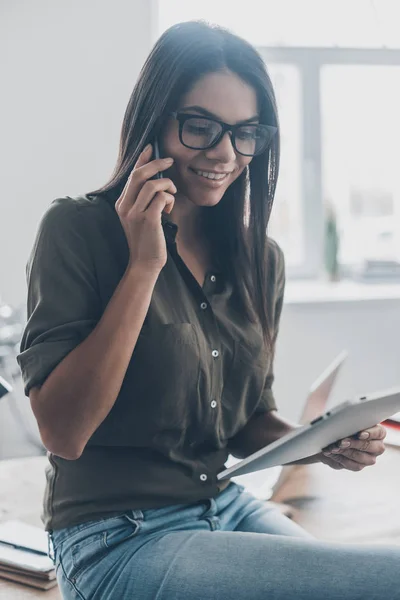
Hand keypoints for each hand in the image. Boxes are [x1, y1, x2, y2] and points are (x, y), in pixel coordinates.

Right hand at [115, 144, 176, 273]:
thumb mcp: (140, 216)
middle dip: (157, 164)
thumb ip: (143, 200)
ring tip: (172, 196)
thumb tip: (156, 179)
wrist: (144, 262)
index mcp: (122, 203)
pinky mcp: (149, 219)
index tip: (151, 147)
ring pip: (154, 184)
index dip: (142, 159)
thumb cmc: (147, 239)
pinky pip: (162, 197)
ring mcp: (136, 213)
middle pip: (139, 174)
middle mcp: (126, 206)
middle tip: (170, 161)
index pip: (131, 175)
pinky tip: (169, 210)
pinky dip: (170, 199)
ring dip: (168, 186)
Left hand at [320, 424, 386, 471]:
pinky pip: (353, 465)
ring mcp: (369, 458)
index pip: (379, 432)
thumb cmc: (342, 427)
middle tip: (341, 442)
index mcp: (377, 432)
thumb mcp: (345, 422)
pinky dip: (340, 459)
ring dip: (345, 452)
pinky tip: (332, 453)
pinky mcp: (359, 466)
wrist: (330, 440)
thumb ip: (349, 423)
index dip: (370, 434)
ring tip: (333, 447)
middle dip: (353, 443)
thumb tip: (344, 424)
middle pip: (369, 446)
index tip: (359, 434)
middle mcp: (377, 446)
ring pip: (361, 457)